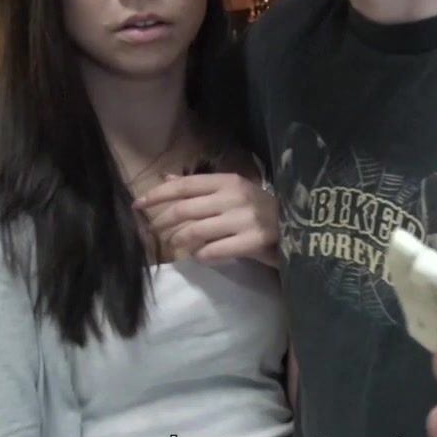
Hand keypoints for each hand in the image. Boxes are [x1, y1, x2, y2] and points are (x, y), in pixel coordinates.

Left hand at [133, 173, 278, 266]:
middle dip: (163, 223)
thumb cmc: (259, 211)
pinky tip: (201, 256)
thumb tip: (166, 179)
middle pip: (184, 210)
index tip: (137, 205)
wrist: (298, 228)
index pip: (184, 186)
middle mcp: (234, 196)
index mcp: (228, 181)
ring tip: (177, 247)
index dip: (157, 195)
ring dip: (180, 242)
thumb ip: (199, 187)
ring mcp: (245, 219)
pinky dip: (201, 256)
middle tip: (155, 233)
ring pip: (195, 232)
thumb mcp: (231, 193)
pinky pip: (214, 251)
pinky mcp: (254, 241)